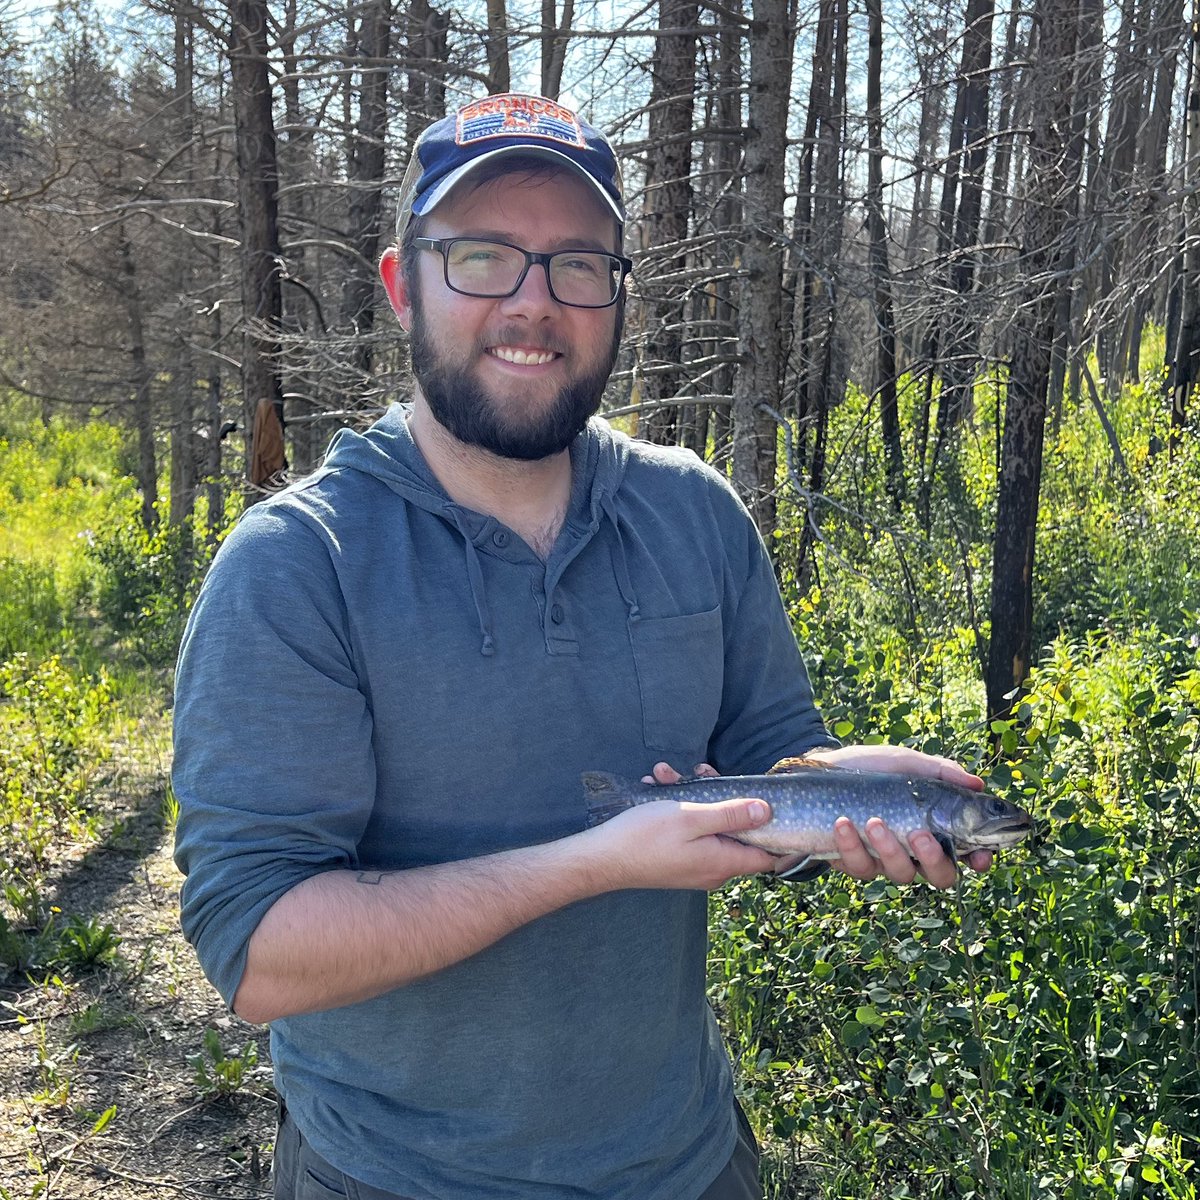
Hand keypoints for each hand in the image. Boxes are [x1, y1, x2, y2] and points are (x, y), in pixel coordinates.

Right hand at [582, 761, 776, 890]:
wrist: (601, 859)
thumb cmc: (645, 838)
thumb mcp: (692, 818)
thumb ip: (731, 813)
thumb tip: (767, 811)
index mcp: (723, 862)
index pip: (768, 856)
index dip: (777, 830)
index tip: (774, 803)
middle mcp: (713, 868)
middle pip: (735, 830)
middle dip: (720, 796)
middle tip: (698, 771)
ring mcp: (694, 864)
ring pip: (707, 825)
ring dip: (690, 796)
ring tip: (665, 775)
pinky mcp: (677, 858)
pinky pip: (689, 831)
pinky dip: (676, 809)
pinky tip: (655, 788)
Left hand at [804, 744, 993, 887]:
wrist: (819, 770)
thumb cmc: (869, 767)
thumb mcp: (904, 762)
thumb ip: (939, 772)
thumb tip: (977, 784)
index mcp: (934, 826)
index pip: (967, 852)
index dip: (979, 858)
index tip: (979, 856)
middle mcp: (914, 850)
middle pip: (940, 876)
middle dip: (934, 859)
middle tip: (920, 834)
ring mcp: (884, 859)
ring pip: (901, 874)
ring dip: (890, 849)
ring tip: (874, 821)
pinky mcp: (853, 862)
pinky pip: (860, 867)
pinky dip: (852, 845)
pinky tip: (843, 822)